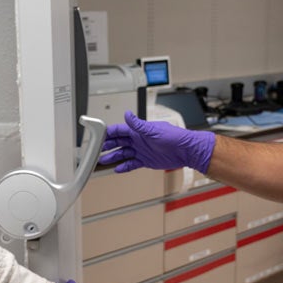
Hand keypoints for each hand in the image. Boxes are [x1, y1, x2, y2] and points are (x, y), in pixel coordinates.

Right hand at [98, 111, 215, 173]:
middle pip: (118, 142)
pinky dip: (124, 166)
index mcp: (138, 131)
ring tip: (103, 161)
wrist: (185, 151)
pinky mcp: (146, 161)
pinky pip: (131, 164)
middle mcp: (138, 140)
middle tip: (96, 151)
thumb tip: (128, 114)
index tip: (98, 136)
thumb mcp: (153, 130)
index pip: (119, 130)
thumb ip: (138, 124)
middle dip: (107, 146)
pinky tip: (117, 169)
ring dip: (113, 157)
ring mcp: (141, 151)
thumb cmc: (173, 137)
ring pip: (123, 154)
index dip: (108, 133)